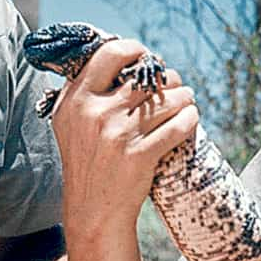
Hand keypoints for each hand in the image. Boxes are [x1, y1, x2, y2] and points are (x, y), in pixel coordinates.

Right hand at [50, 39, 197, 243]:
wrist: (92, 210)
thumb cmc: (87, 162)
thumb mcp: (69, 122)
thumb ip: (83, 90)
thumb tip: (116, 57)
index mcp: (75, 99)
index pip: (111, 54)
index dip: (135, 50)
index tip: (147, 58)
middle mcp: (95, 113)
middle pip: (148, 78)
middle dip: (169, 79)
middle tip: (174, 86)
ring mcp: (118, 134)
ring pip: (169, 99)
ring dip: (184, 98)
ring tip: (186, 101)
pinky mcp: (140, 155)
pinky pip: (179, 125)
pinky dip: (190, 119)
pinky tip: (190, 118)